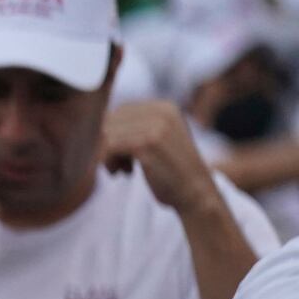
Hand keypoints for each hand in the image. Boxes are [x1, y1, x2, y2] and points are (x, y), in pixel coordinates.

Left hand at [101, 100, 219, 214]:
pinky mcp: (148, 143)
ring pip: (108, 135)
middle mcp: (162, 111)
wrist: (195, 191)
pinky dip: (110, 163)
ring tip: (124, 170)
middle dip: (109, 145)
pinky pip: (110, 147)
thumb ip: (138, 126)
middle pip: (110, 122)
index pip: (119, 111)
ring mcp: (156, 126)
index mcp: (164, 107)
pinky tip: (124, 173)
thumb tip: (102, 121)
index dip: (113, 134)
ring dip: (109, 156)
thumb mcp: (159, 138)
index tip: (123, 154)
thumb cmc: (172, 170)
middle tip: (121, 165)